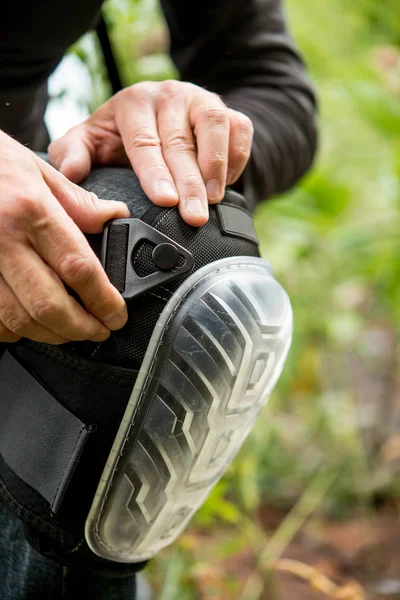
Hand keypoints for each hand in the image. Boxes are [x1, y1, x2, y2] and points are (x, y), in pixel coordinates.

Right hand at [0, 132, 129, 343]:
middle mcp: (1, 239)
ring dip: (51, 334)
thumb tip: (113, 218)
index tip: (117, 315)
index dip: (103, 301)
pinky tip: (32, 324)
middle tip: (99, 330)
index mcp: (29, 209)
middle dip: (81, 328)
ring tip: (71, 331)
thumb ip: (77, 201)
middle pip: (49, 305)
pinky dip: (15, 329)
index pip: (78, 267)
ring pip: (18, 319)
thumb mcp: (38, 169)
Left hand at [49, 81, 253, 225]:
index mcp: (134, 102)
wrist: (156, 117)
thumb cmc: (120, 137)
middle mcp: (169, 95)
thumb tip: (70, 172)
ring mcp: (201, 100)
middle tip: (194, 218)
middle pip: (182, 141)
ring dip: (217, 167)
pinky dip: (238, 158)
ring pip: (216, 126)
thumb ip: (73, 153)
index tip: (165, 200)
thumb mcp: (90, 142)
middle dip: (190, 183)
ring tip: (214, 201)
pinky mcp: (227, 111)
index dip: (155, 172)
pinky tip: (226, 185)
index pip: (145, 140)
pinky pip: (241, 130)